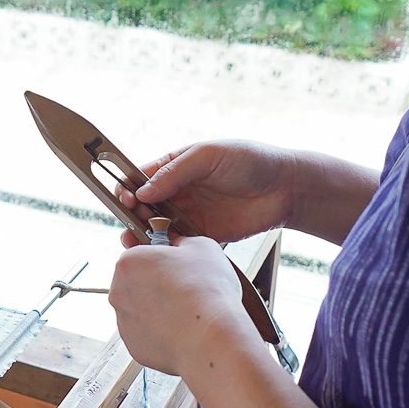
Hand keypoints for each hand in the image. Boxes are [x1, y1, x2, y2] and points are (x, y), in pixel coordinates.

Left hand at [108, 236, 247, 375]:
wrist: (211, 339)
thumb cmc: (206, 291)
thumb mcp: (201, 246)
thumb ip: (182, 243)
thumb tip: (179, 248)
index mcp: (128, 262)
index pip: (141, 254)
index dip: (162, 259)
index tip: (177, 266)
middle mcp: (118, 292)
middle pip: (138, 283)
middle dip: (158, 285)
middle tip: (186, 289)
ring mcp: (124, 322)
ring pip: (141, 311)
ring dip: (159, 310)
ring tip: (187, 313)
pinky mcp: (134, 347)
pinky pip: (147, 335)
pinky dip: (162, 333)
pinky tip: (183, 331)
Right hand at [120, 140, 297, 247]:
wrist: (286, 187)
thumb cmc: (250, 160)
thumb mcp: (208, 155)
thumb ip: (175, 171)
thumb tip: (143, 191)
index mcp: (176, 166)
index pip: (143, 176)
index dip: (129, 187)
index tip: (122, 198)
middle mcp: (179, 191)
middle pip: (145, 205)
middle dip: (133, 214)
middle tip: (130, 222)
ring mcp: (190, 213)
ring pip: (157, 226)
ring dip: (145, 233)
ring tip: (136, 241)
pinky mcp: (204, 234)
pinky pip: (179, 242)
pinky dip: (167, 248)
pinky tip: (160, 251)